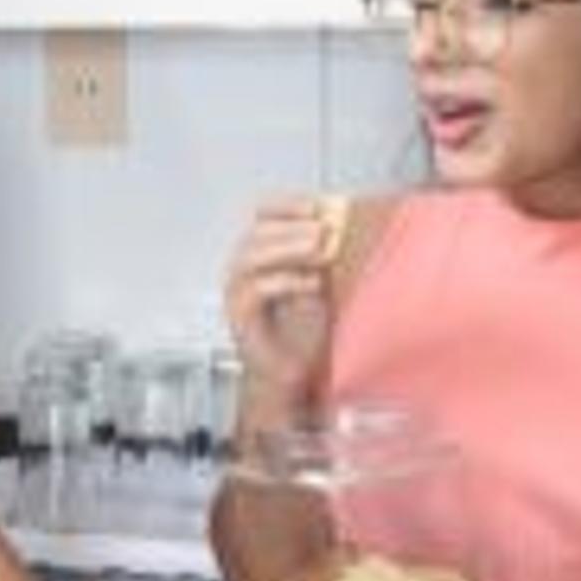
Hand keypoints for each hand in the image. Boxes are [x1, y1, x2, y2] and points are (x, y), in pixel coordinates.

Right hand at [223, 196, 345, 418]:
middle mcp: (243, 269)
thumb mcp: (321, 281)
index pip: (263, 216)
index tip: (318, 206)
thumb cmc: (306, 331)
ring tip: (319, 248)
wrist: (293, 375)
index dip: (288, 206)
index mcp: (261, 254)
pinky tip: (312, 283)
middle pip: (257, 233)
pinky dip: (285, 281)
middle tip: (323, 229)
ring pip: (251, 256)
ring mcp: (236, 292)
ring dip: (287, 248)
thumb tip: (344, 224)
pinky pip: (255, 290)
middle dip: (292, 227)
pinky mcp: (239, 317)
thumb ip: (324, 255)